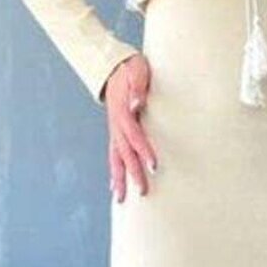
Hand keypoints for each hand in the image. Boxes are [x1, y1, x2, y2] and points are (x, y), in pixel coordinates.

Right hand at [105, 53, 157, 201]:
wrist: (112, 68)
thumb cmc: (129, 70)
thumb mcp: (136, 72)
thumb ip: (137, 88)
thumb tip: (137, 104)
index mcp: (123, 114)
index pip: (136, 136)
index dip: (144, 152)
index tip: (154, 166)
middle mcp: (116, 126)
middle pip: (126, 154)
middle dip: (134, 173)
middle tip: (143, 191)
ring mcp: (114, 131)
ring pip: (115, 159)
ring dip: (119, 179)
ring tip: (121, 199)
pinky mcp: (114, 133)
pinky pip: (113, 156)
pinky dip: (113, 171)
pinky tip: (115, 186)